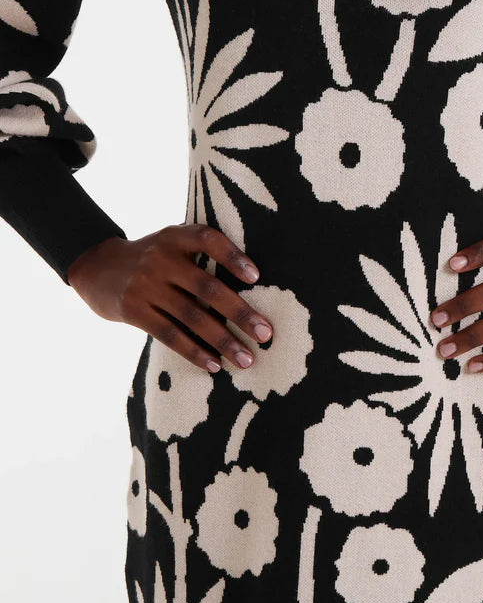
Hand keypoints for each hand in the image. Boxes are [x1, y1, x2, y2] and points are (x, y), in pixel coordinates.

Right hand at [66, 223, 272, 372]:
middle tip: (266, 334)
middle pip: (206, 287)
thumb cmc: (151, 259)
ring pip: (191, 317)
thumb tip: (252, 284)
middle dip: (240, 313)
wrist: (96, 267)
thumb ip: (200, 253)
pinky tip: (215, 365)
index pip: (208, 239)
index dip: (232, 256)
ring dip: (223, 341)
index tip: (256, 277)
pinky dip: (194, 352)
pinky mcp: (134, 311)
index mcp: (174, 236)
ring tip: (246, 359)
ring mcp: (145, 286)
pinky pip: (170, 335)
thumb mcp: (170, 243)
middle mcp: (160, 259)